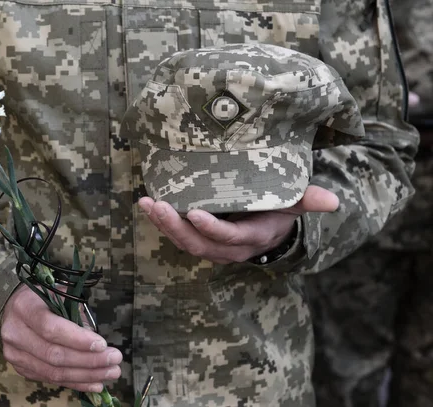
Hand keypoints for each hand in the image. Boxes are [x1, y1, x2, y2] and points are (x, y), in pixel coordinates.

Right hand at [1, 285, 122, 392]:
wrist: (11, 308)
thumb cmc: (41, 298)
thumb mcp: (58, 294)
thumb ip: (76, 314)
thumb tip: (97, 343)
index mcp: (25, 307)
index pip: (51, 328)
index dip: (78, 339)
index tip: (102, 344)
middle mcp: (15, 332)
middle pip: (54, 354)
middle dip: (89, 360)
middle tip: (114, 360)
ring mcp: (15, 353)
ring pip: (53, 372)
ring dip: (86, 375)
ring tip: (110, 373)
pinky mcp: (20, 368)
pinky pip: (51, 379)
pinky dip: (76, 382)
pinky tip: (95, 383)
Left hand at [138, 185, 338, 264]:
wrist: (269, 228)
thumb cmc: (280, 211)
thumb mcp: (294, 206)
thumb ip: (308, 201)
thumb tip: (333, 201)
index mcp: (251, 238)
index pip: (229, 237)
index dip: (211, 228)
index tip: (193, 212)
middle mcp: (228, 248)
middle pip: (198, 244)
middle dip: (175, 227)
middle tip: (157, 206)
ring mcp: (212, 246)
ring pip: (184, 242)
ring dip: (163, 225)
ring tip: (146, 204)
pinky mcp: (199, 239)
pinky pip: (178, 235)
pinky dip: (161, 222)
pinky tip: (146, 204)